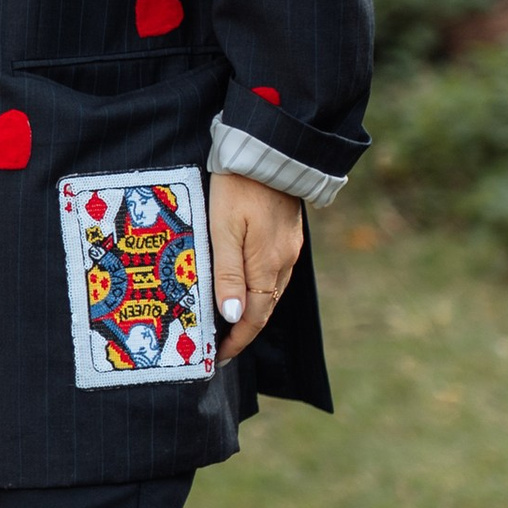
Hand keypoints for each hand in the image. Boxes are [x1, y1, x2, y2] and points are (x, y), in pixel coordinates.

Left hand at [209, 169, 302, 365]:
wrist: (267, 149)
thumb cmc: (237, 188)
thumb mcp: (222, 230)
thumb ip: (226, 274)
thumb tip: (232, 317)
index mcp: (267, 264)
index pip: (254, 317)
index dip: (237, 340)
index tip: (218, 357)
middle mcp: (283, 261)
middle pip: (265, 308)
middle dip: (243, 331)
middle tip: (219, 346)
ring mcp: (289, 248)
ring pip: (271, 291)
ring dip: (252, 310)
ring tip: (228, 323)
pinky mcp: (288, 234)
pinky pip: (275, 272)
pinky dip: (259, 288)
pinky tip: (245, 287)